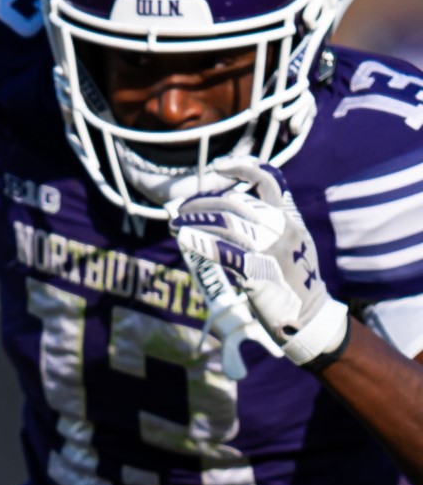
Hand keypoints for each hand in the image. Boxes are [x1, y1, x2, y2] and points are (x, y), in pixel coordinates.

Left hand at [170, 157, 348, 371]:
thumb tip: (235, 201)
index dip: (243, 168)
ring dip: (194, 221)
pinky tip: (184, 239)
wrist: (309, 317)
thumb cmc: (294, 279)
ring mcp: (272, 251)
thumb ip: (271, 220)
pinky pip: (225, 253)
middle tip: (182, 209)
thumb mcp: (294, 242)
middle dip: (202, 202)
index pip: (269, 181)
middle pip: (235, 202)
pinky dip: (201, 243)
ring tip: (175, 224)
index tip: (217, 166)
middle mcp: (282, 230)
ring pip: (226, 224)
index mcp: (290, 220)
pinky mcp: (259, 274)